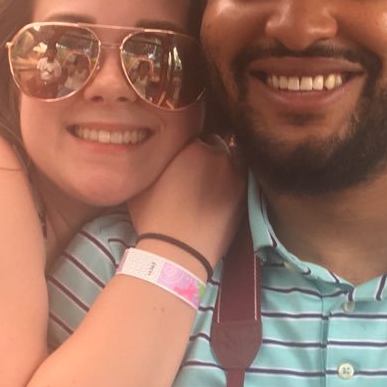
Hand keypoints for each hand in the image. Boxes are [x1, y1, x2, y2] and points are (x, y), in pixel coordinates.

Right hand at [129, 134, 244, 269]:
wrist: (178, 251)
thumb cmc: (153, 217)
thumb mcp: (141, 182)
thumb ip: (151, 158)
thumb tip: (152, 149)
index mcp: (190, 144)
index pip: (192, 134)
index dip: (186, 146)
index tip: (181, 158)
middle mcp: (216, 153)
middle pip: (214, 143)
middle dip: (206, 152)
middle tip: (195, 169)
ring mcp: (234, 172)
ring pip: (230, 158)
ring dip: (222, 164)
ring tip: (211, 180)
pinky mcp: (244, 192)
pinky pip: (241, 176)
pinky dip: (233, 178)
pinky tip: (222, 190)